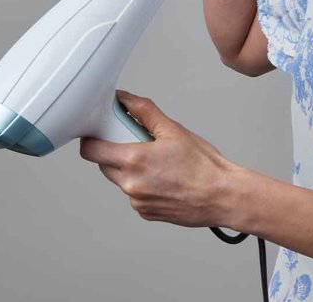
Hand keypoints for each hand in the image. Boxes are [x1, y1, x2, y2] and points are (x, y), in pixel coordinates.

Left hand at [80, 90, 244, 228]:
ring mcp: (136, 201)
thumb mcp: (173, 130)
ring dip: (132, 168)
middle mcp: (130, 184)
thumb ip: (144, 112)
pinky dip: (144, 184)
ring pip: (122, 179)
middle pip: (105, 164)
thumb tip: (126, 100)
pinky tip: (166, 178)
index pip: (91, 150)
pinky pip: (135, 194)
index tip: (103, 130)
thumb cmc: (203, 165)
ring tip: (161, 162)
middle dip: (117, 151)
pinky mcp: (145, 213)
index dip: (93, 138)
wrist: (220, 195)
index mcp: (133, 160)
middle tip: (141, 142)